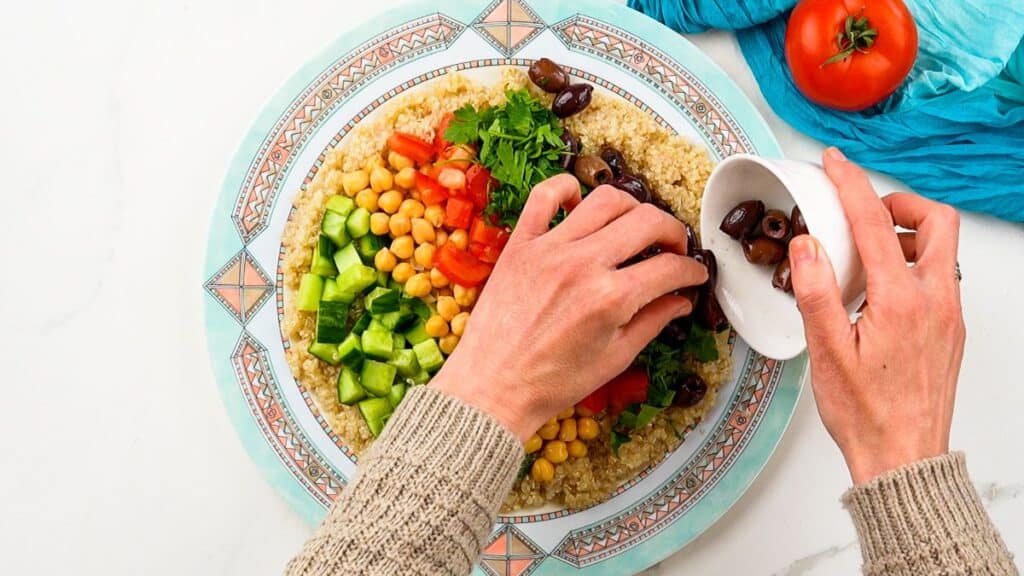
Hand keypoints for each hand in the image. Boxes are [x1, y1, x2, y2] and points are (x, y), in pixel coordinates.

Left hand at [431, 174, 707, 440]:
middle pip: (647, 221)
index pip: (669, 267)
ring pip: (605, 200)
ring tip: (635, 228)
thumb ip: (652, 321)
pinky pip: (545, 196)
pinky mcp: (520, 244)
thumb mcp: (614, 358)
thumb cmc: (552, 383)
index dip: (692, 270)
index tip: (694, 274)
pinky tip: (581, 204)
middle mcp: (582, 265)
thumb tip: (681, 300)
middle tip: (673, 249)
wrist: (492, 388)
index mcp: (610, 299)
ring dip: (631, 208)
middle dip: (673, 232)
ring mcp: (548, 249)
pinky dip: (567, 188)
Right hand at [791, 148, 964, 484]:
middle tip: (864, 212)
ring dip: (906, 235)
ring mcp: (948, 317)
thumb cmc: (866, 414)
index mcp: (901, 301)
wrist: (904, 459)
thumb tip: (807, 244)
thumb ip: (816, 292)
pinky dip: (910, 265)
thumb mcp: (827, 353)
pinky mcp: (949, 332)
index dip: (852, 184)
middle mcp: (936, 301)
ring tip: (865, 254)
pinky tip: (876, 293)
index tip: (835, 162)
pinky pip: (937, 279)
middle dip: (899, 203)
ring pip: (941, 250)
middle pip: (937, 221)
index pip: (876, 223)